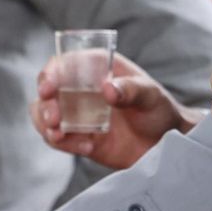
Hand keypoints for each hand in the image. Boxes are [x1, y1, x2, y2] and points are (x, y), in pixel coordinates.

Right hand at [30, 52, 197, 170]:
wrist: (166, 144)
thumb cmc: (160, 109)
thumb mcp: (151, 95)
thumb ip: (131, 90)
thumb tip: (108, 89)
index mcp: (97, 68)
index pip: (65, 64)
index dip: (51, 73)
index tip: (47, 88)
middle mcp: (82, 89)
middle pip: (48, 91)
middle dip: (45, 105)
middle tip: (54, 119)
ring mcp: (78, 114)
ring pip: (45, 115)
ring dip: (45, 125)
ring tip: (59, 136)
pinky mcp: (79, 137)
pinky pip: (59, 140)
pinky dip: (64, 144)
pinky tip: (87, 146)